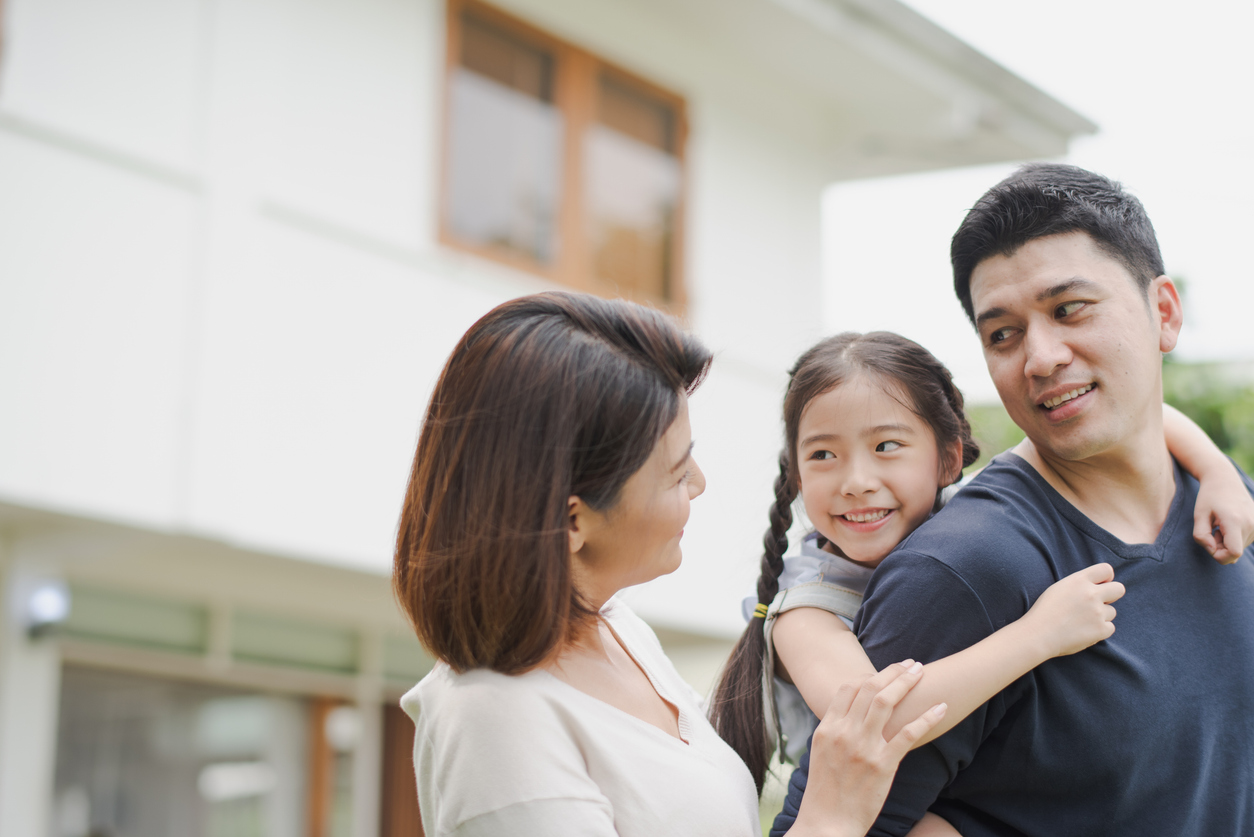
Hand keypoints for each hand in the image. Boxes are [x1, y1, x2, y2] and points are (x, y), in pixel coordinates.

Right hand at [791, 661, 946, 836]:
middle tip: (910, 664)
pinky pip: (908, 734)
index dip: (869, 676)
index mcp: (827, 728)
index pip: (848, 688)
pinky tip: (941, 707)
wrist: (828, 823)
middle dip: (892, 671)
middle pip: (870, 688)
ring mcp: (864, 747)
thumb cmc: (825, 791)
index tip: (885, 673)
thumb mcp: (821, 753)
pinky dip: (927, 718)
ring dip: (906, 682)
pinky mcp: (883, 764)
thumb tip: (849, 713)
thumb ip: (835, 730)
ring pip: (886, 702)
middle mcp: (844, 732)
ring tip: (920, 672)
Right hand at [1024, 563, 1123, 658]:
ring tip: (1082, 621)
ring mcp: (1097, 612)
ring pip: (1112, 611)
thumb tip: (1098, 586)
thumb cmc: (1044, 611)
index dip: (1106, 578)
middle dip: (1112, 595)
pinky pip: (1110, 627)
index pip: (1106, 570)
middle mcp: (1091, 594)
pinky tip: (1084, 631)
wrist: (1038, 634)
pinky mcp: (1101, 629)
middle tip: (1098, 604)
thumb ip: (1079, 584)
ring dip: (1101, 616)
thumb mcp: (1059, 588)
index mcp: (1079, 580)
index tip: (1100, 586)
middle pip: (1119, 589)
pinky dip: (1100, 631)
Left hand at [1192, 463, 1253, 563]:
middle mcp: (1251, 524)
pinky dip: (1234, 538)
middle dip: (1220, 548)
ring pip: (1239, 548)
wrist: (1224, 480)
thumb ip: (1201, 536)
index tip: (1209, 544)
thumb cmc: (1208, 497)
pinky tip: (1228, 525)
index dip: (1219, 556)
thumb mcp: (1198, 515)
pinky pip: (1244, 542)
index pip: (1234, 553)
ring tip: (1220, 525)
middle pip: (1235, 553)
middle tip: (1212, 531)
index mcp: (1235, 521)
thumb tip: (1213, 551)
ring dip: (1226, 542)